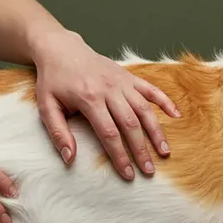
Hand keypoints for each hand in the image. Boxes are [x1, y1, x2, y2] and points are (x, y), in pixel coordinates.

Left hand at [31, 31, 179, 178]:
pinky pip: (151, 88)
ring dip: (156, 131)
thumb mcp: (46, 107)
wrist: (60, 48)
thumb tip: (70, 159)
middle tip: (149, 171)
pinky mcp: (128, 75)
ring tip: (164, 151)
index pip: (109, 133)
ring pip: (144, 108)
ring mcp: (121, 81)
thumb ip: (58, 133)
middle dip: (141, 149)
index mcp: (89, 98)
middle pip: (130, 124)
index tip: (128, 174)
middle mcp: (109, 89)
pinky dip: (165, 101)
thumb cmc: (52, 80)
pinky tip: (176, 115)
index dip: (120, 156)